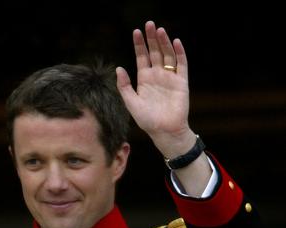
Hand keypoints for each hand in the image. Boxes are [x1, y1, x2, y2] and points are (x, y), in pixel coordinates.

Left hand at [116, 21, 191, 154]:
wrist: (164, 131)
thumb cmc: (147, 119)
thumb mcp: (131, 102)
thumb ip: (124, 86)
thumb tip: (119, 68)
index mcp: (144, 79)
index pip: (141, 57)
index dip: (139, 44)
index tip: (136, 31)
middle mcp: (157, 75)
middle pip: (154, 52)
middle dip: (151, 38)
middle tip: (149, 24)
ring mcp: (170, 78)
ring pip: (167, 55)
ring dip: (164, 43)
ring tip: (160, 30)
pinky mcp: (181, 82)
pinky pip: (181, 65)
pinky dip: (179, 53)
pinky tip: (176, 42)